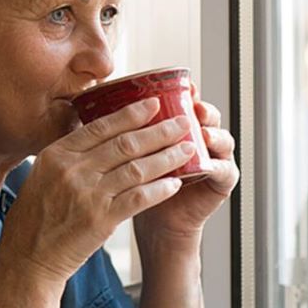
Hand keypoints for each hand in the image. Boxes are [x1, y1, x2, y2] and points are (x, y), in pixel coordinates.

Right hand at [0, 97, 192, 282]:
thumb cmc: (35, 218)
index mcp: (56, 155)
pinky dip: (159, 189)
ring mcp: (87, 194)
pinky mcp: (101, 219)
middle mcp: (72, 170)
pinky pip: (139, 198)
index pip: (100, 127)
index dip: (131, 114)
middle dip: (159, 131)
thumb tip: (98, 136)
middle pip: (124, 144)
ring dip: (166, 157)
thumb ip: (68, 156)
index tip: (154, 104)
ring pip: (137, 168)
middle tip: (183, 122)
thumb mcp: (41, 176)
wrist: (28, 257)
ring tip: (187, 149)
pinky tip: (175, 183)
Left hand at [133, 85, 239, 246]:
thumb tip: (83, 105)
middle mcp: (198, 137)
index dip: (181, 92)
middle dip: (200, 108)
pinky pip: (225, 170)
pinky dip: (217, 166)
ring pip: (221, 139)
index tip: (176, 84)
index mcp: (175, 127)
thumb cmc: (136, 187)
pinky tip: (208, 165)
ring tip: (202, 133)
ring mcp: (214, 157)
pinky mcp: (221, 182)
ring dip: (213, 134)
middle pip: (206, 115)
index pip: (183, 102)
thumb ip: (119, 132)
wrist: (153, 223)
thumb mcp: (126, 156)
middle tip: (193, 105)